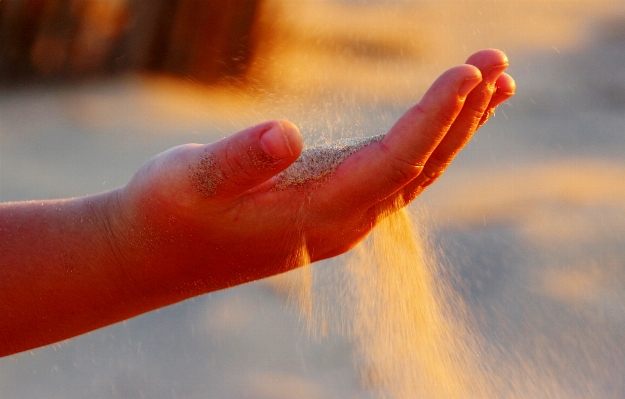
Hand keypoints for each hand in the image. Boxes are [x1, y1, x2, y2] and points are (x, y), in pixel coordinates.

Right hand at [112, 49, 514, 304]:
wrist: (156, 253)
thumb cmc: (168, 211)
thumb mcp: (189, 179)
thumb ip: (237, 160)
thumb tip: (287, 136)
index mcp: (316, 214)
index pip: (394, 163)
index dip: (434, 118)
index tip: (470, 72)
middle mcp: (343, 221)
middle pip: (421, 166)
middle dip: (463, 114)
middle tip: (499, 61)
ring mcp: (343, 217)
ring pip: (416, 171)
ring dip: (456, 127)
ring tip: (495, 83)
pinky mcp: (335, 207)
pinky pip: (397, 173)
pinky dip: (428, 139)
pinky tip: (443, 118)